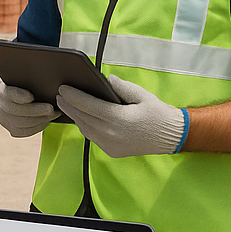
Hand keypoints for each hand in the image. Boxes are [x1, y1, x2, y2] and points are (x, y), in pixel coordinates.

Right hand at [0, 82, 57, 136]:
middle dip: (35, 111)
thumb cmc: (27, 86)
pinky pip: (26, 132)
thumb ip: (30, 81)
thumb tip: (44, 79)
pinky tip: (47, 121)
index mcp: (0, 91)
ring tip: (54, 114)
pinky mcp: (13, 131)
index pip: (8, 94)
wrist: (21, 100)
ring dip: (40, 119)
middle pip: (16, 111)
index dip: (19, 96)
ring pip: (22, 123)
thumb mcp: (25, 81)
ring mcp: (4, 121)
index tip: (31, 96)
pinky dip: (38, 127)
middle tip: (51, 109)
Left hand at [56, 75, 184, 157]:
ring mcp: (110, 145)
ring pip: (85, 129)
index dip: (73, 96)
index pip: (88, 105)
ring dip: (74, 116)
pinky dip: (84, 126)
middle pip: (82, 117)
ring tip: (66, 104)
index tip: (62, 88)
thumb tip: (105, 80)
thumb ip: (122, 87)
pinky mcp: (112, 151)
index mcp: (118, 119)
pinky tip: (80, 117)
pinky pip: (92, 137)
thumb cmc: (157, 113)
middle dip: (69, 105)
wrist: (171, 137)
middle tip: (59, 95)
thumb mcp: (142, 95)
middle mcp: (112, 134)